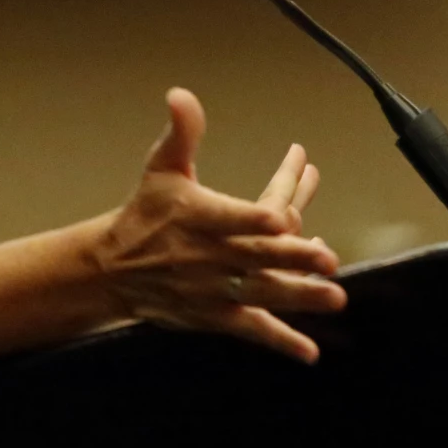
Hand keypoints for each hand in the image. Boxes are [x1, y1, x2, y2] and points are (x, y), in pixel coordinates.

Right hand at [86, 88, 345, 363]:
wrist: (113, 270)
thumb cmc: (145, 214)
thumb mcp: (160, 168)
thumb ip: (181, 133)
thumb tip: (181, 95)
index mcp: (196, 217)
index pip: (227, 216)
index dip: (252, 217)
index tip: (280, 216)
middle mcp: (208, 256)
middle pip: (256, 257)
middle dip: (293, 258)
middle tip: (329, 259)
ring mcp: (215, 289)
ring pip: (262, 294)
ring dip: (300, 298)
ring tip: (335, 298)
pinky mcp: (217, 315)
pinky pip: (251, 329)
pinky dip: (280, 342)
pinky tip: (309, 352)